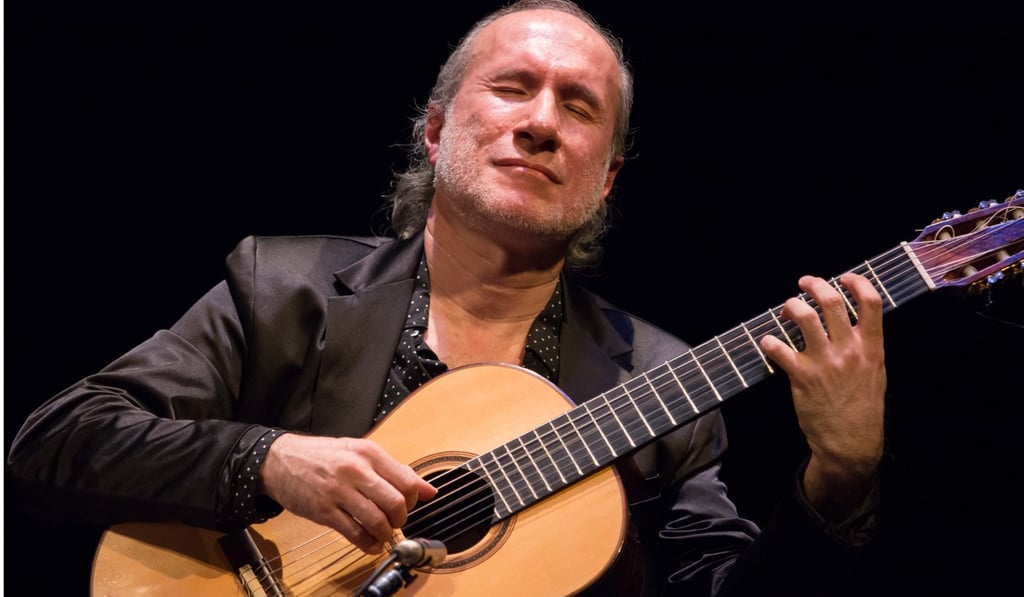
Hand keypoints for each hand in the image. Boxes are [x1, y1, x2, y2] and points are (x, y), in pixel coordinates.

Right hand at [259, 433, 436, 553]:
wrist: (280, 459)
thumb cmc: (323, 456)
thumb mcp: (360, 453)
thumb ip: (395, 470)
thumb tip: (429, 490)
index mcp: (368, 453)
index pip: (407, 481)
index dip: (414, 499)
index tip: (409, 505)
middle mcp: (355, 471)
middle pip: (395, 503)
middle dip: (401, 519)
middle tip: (396, 522)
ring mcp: (338, 492)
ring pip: (376, 520)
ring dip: (386, 534)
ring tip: (383, 534)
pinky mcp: (324, 511)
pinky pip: (354, 533)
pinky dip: (368, 544)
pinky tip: (370, 543)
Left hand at [759, 273, 885, 518]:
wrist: (851, 442)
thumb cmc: (862, 408)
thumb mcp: (875, 373)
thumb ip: (865, 345)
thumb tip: (853, 320)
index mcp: (872, 348)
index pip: (871, 302)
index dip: (856, 282)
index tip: (842, 277)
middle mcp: (849, 350)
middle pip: (832, 301)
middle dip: (814, 285)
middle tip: (803, 284)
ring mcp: (825, 363)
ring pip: (804, 317)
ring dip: (791, 306)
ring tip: (787, 309)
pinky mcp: (802, 377)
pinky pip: (779, 349)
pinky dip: (769, 341)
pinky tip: (767, 342)